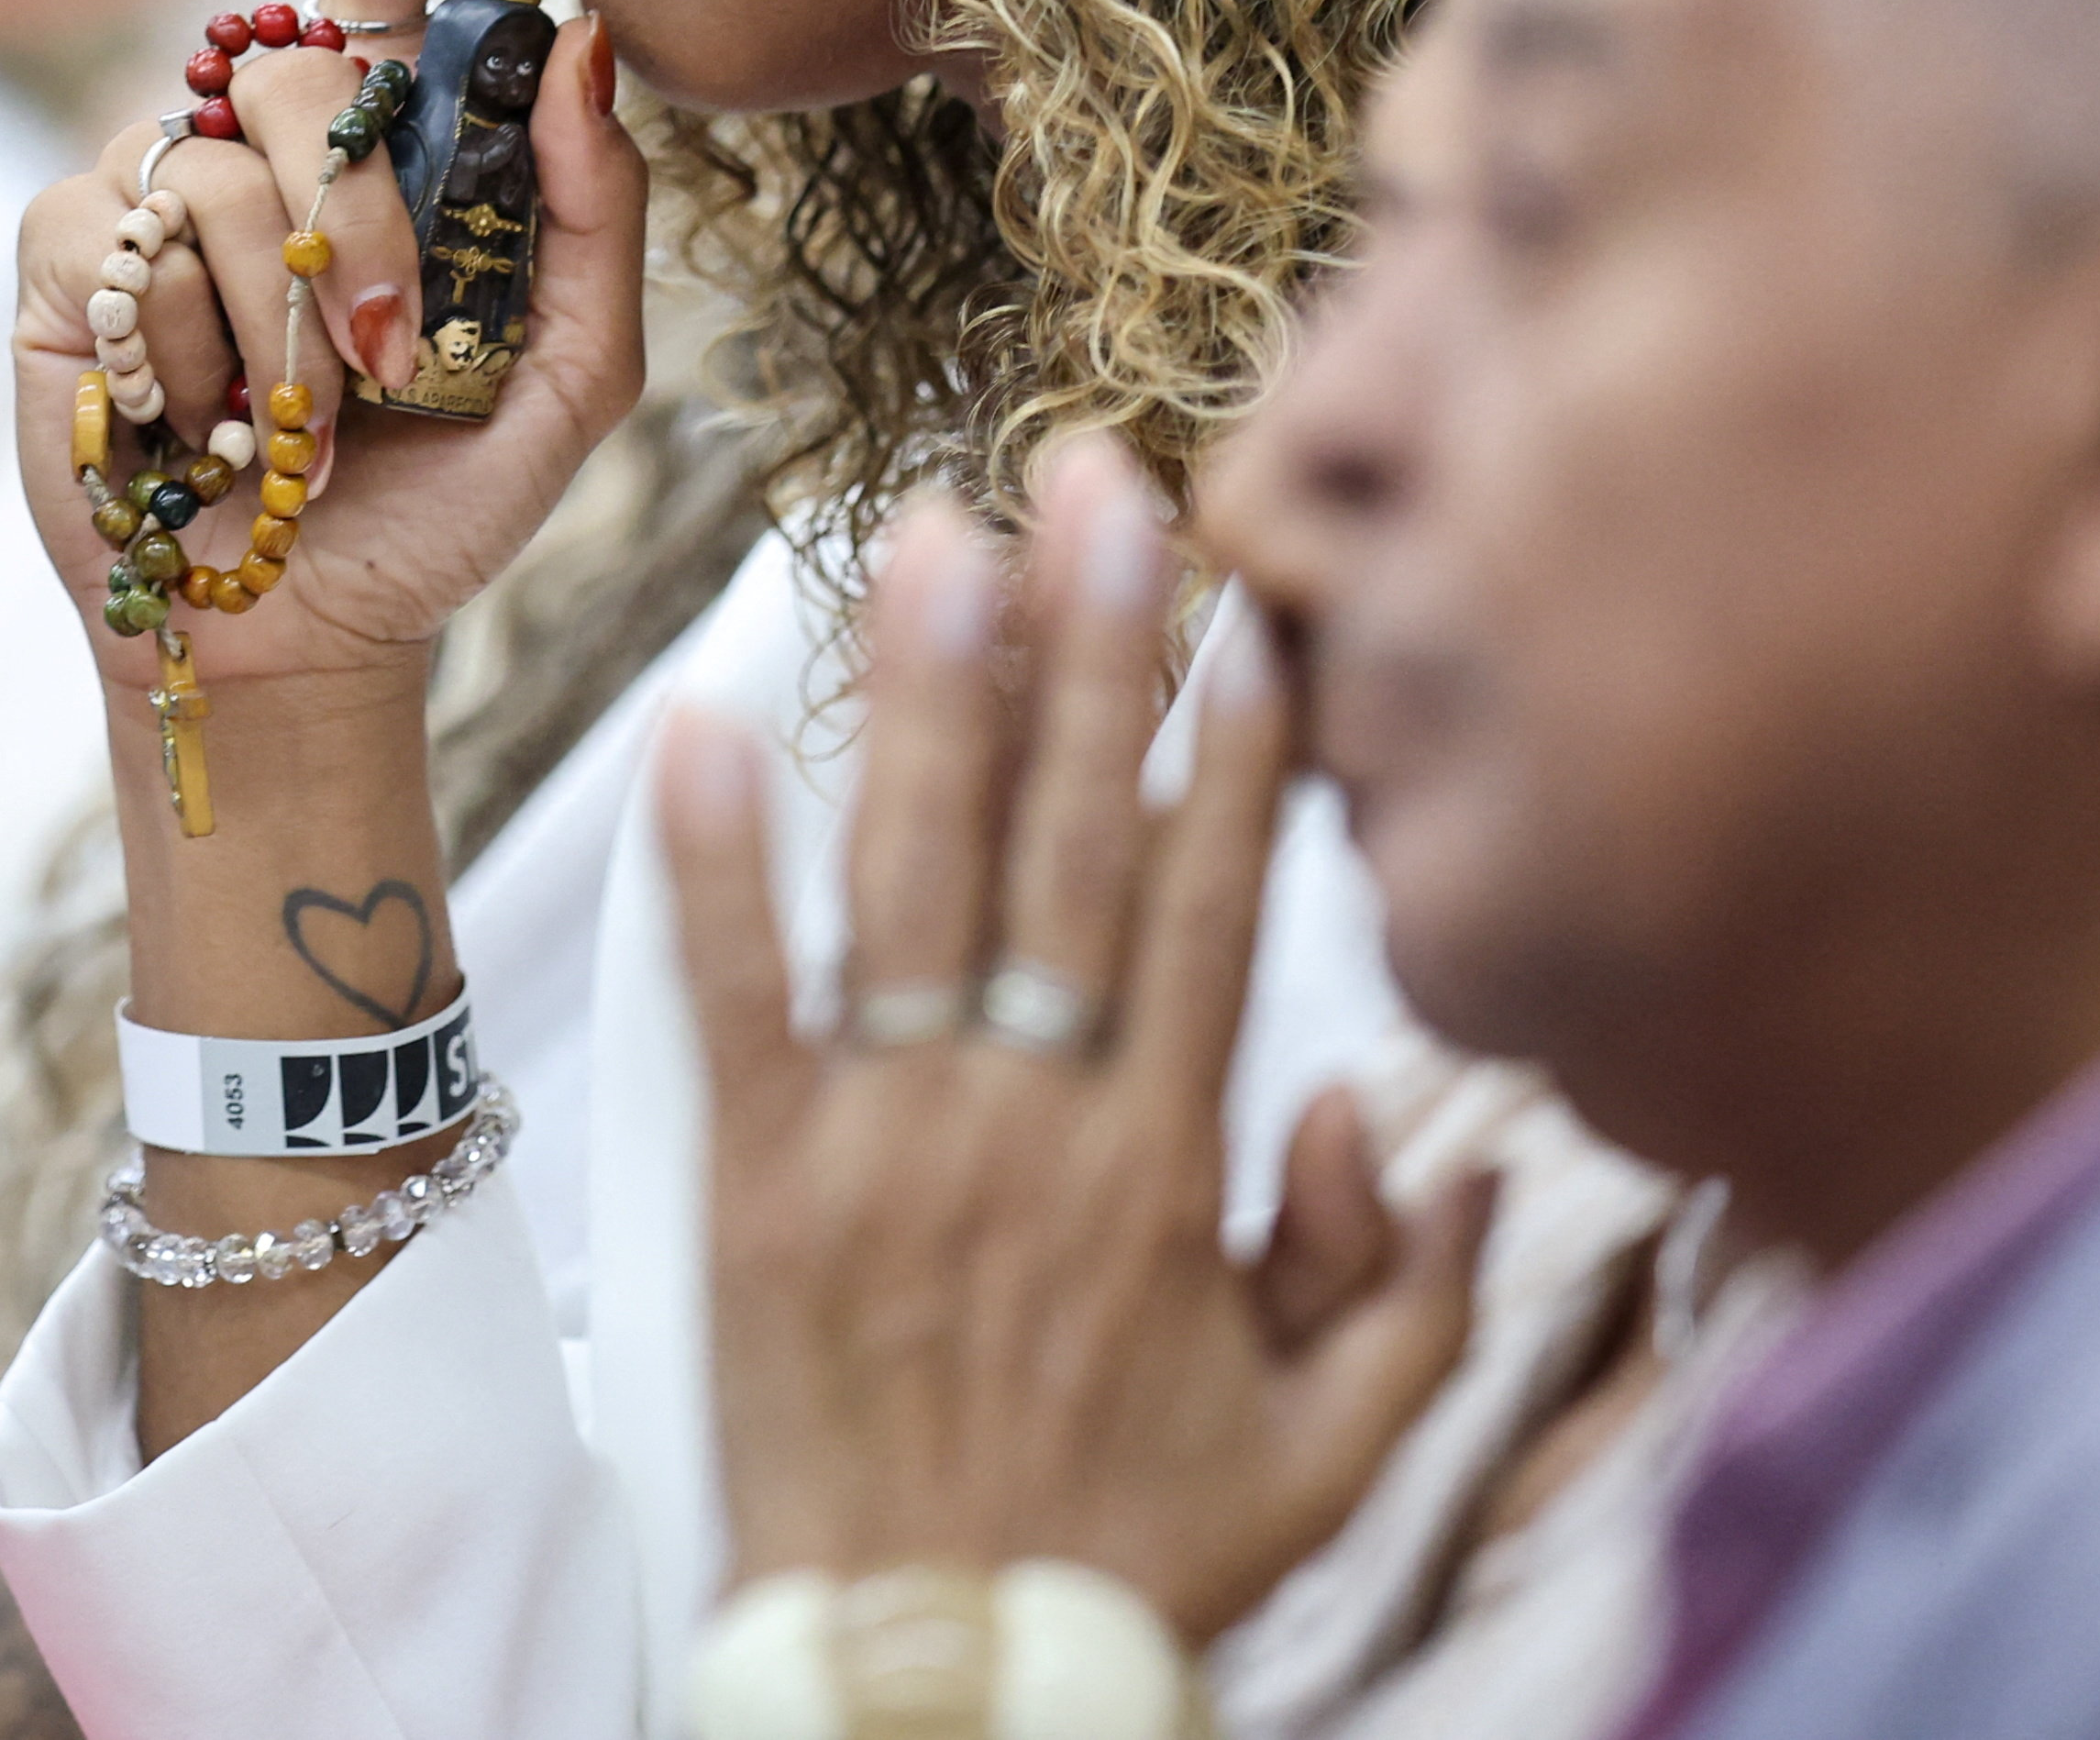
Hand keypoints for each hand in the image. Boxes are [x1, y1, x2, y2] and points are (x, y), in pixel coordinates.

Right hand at [9, 0, 651, 688]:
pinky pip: (132, 241)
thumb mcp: (570, 375)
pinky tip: (198, 421)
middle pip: (300, 65)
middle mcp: (258, 138)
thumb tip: (584, 38)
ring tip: (293, 422)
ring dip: (281, 320)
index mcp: (376, 138)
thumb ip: (591, 214)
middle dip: (362, 219)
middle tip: (392, 357)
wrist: (304, 631)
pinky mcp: (69, 255)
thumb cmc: (435, 501)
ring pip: (219, 165)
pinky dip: (191, 352)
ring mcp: (153, 185)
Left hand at [672, 442, 1487, 1644]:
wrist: (936, 1688)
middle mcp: (1034, 1128)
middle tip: (1091, 481)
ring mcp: (889, 1148)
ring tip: (926, 530)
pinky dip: (713, 858)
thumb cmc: (1128, 1567)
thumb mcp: (1331, 1454)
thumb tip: (1381, 1109)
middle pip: (1072, 847)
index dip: (1231, 747)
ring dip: (922, 693)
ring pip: (913, 881)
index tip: (1247, 601)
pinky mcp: (757, 1190)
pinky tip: (701, 714)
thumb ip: (1398, 1283)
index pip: (1218, 908)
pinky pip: (732, 997)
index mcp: (1171, 1173)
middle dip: (1087, 650)